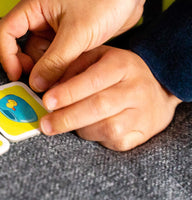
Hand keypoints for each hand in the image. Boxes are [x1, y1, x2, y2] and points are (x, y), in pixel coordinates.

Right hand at [0, 0, 159, 92]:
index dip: (6, 56)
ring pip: (39, 55)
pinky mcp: (64, 36)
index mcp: (33, 7)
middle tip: (46, 82)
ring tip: (68, 73)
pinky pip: (54, 56)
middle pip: (21, 48)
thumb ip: (54, 62)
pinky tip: (75, 68)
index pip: (4, 32)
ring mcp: (51, 27)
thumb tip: (35, 85)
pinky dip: (61, 66)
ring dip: (50, 68)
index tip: (17, 76)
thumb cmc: (104, 0)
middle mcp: (38, 17)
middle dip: (32, 66)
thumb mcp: (77, 34)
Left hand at [39, 46, 180, 150]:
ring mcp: (141, 113)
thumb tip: (44, 87)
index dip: (68, 92)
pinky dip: (94, 137)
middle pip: (99, 107)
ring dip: (79, 128)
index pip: (93, 80)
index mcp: (121, 64)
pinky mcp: (141, 134)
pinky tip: (86, 128)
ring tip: (65, 122)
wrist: (155, 91)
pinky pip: (113, 141)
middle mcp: (135, 88)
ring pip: (106, 127)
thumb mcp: (94, 58)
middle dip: (67, 117)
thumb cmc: (114, 72)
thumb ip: (69, 68)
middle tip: (45, 124)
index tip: (47, 101)